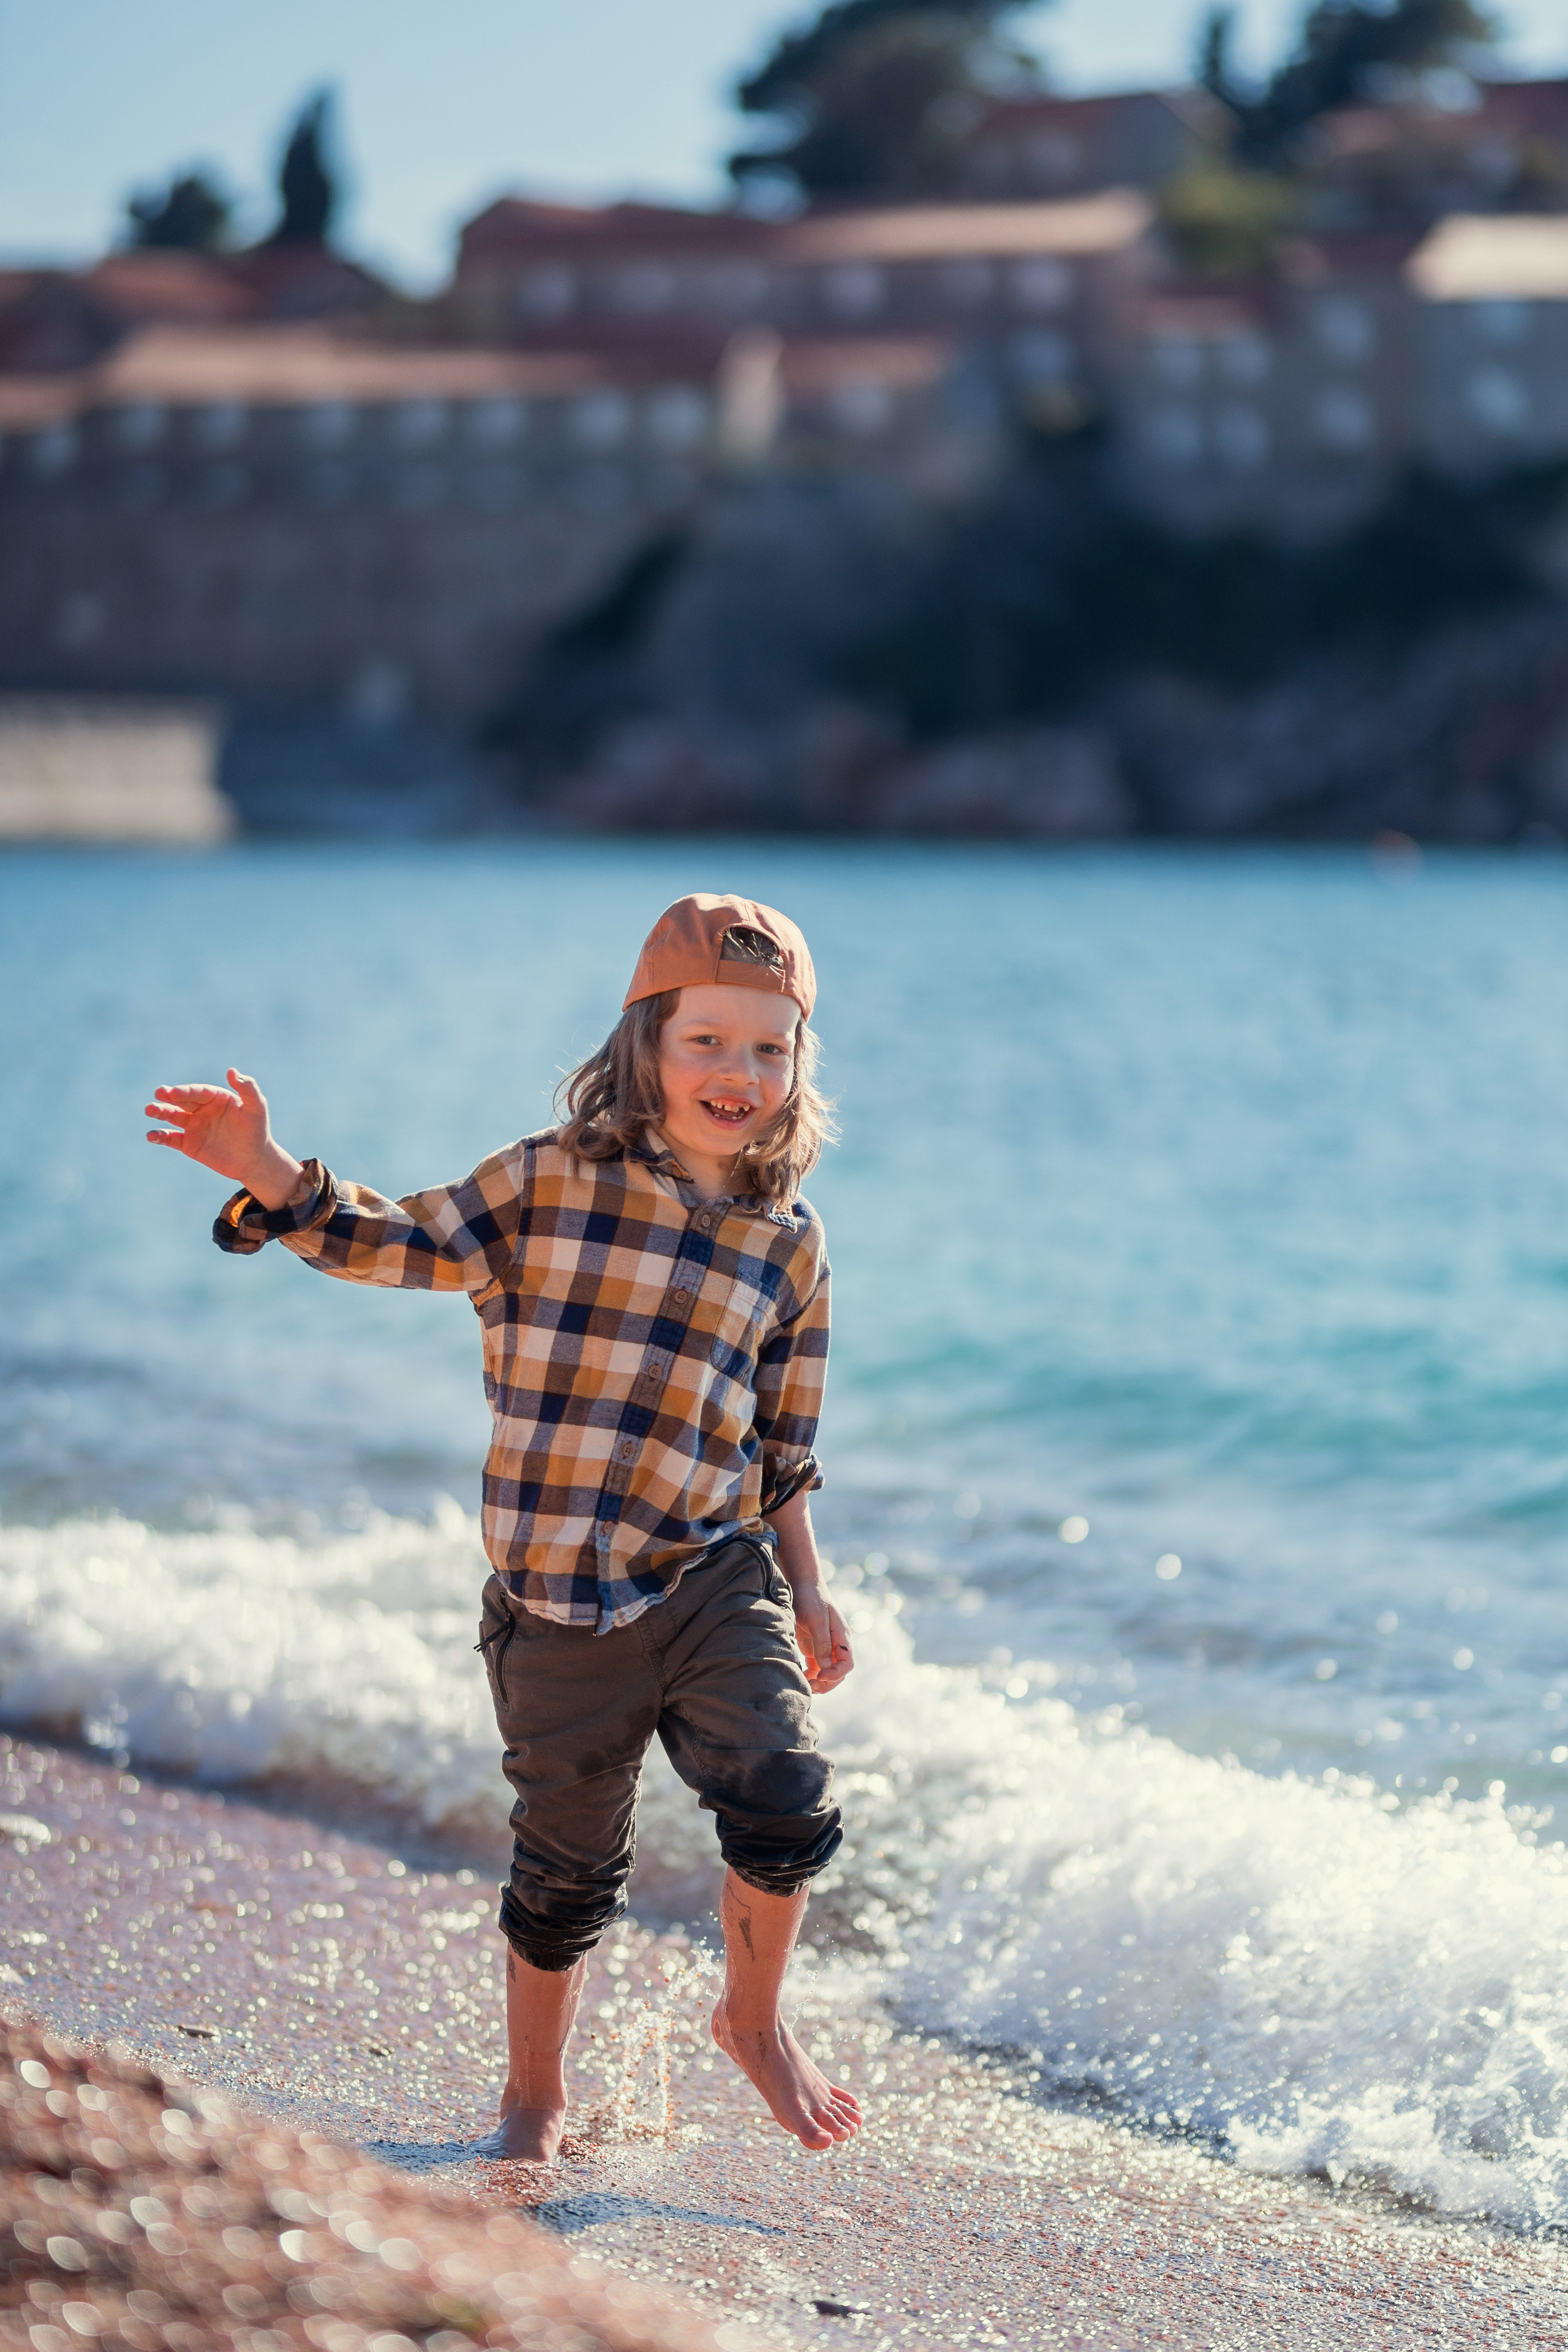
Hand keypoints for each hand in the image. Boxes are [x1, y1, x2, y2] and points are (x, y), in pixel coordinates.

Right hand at [144, 1070, 302, 1209]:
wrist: (254, 1160)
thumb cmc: (257, 1130)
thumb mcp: (256, 1108)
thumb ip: (247, 1088)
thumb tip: (231, 1070)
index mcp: (215, 1097)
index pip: (197, 1091)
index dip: (185, 1091)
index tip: (172, 1092)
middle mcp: (201, 1109)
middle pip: (181, 1101)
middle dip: (169, 1097)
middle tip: (158, 1093)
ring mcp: (193, 1126)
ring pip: (172, 1116)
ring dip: (160, 1112)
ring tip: (149, 1109)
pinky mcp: (188, 1144)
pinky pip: (170, 1138)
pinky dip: (159, 1136)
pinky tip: (151, 1135)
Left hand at [791, 1585, 854, 1693]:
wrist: (802, 1584)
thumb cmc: (811, 1598)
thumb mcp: (817, 1619)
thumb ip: (822, 1642)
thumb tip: (825, 1666)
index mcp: (841, 1637)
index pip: (846, 1664)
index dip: (835, 1674)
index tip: (820, 1676)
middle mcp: (835, 1644)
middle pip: (838, 1672)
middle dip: (827, 1683)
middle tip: (811, 1686)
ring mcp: (824, 1646)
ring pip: (827, 1672)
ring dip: (819, 1682)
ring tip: (806, 1685)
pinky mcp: (813, 1647)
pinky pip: (816, 1667)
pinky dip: (810, 1675)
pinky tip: (801, 1677)